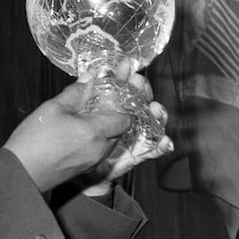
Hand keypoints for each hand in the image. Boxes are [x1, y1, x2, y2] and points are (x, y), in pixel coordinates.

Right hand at [3, 73, 130, 191]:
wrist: (21, 173)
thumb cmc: (34, 142)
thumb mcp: (54, 108)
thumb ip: (75, 92)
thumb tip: (89, 79)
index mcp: (95, 132)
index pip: (125, 119)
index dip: (119, 105)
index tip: (108, 95)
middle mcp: (99, 149)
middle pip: (118, 130)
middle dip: (110, 116)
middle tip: (94, 103)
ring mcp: (93, 162)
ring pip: (108, 141)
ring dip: (101, 129)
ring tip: (81, 118)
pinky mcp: (84, 169)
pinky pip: (97, 151)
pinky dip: (93, 140)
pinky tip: (75, 132)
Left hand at [79, 62, 173, 196]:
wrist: (74, 173)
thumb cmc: (74, 143)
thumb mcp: (73, 116)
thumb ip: (80, 95)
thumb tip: (88, 74)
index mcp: (111, 109)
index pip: (122, 88)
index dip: (124, 77)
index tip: (124, 66)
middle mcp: (125, 121)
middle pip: (141, 102)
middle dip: (143, 91)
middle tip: (139, 83)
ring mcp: (132, 138)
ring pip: (152, 123)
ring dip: (157, 115)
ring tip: (156, 109)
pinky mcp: (135, 157)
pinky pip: (152, 151)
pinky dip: (162, 146)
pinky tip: (166, 141)